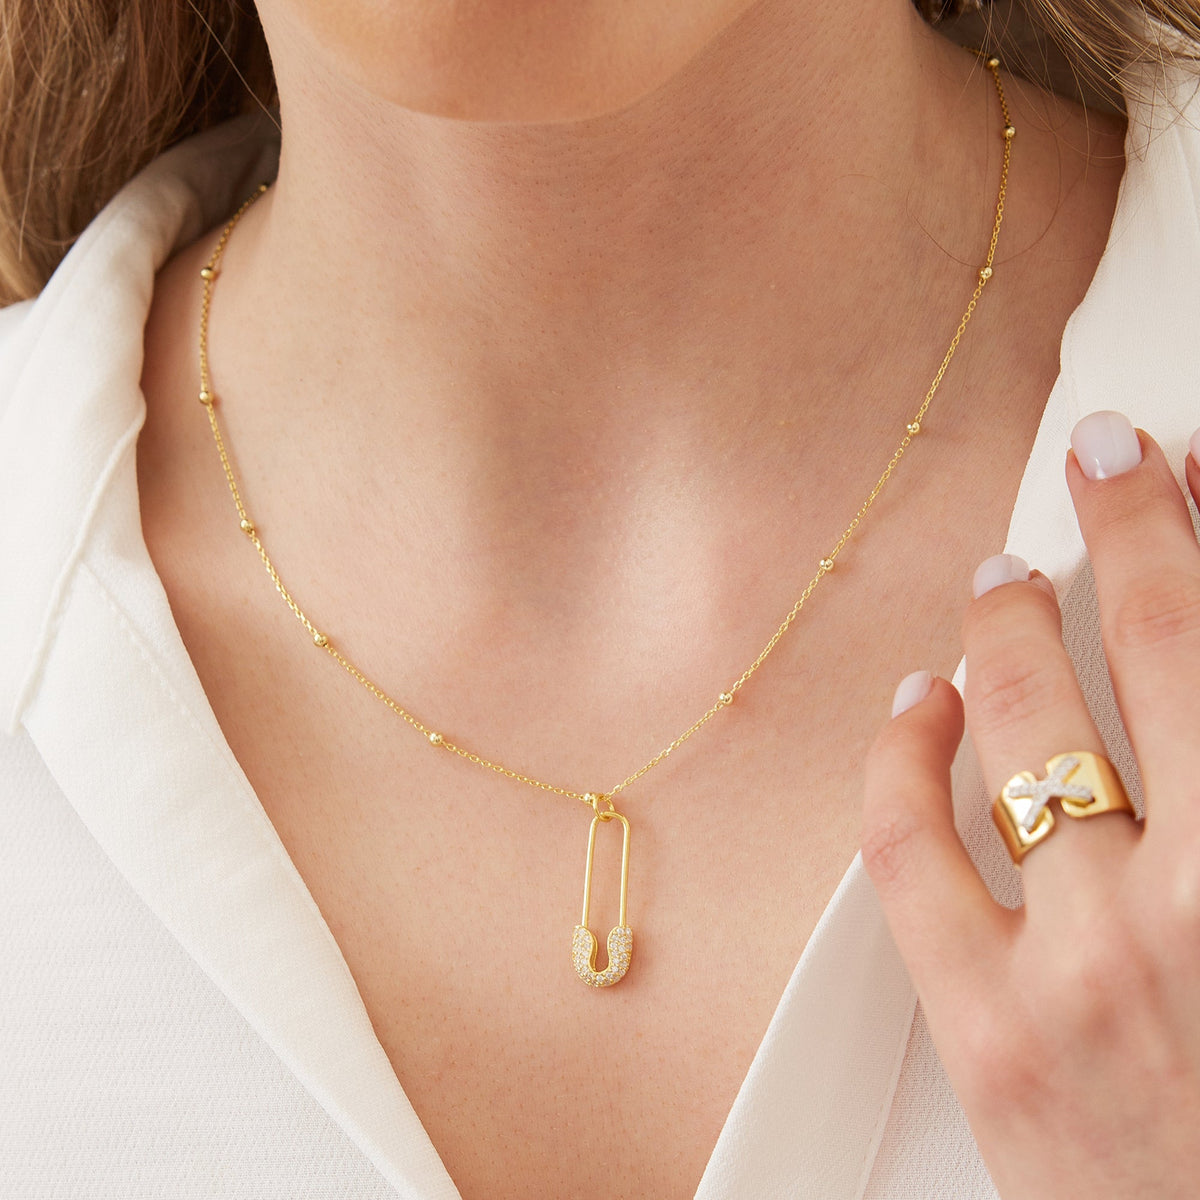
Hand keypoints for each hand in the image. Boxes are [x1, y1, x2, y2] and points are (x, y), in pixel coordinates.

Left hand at [862, 411, 1199, 1198]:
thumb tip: (1183, 684)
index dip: (1190, 530)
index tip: (1172, 464)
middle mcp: (1198, 905)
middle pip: (1148, 650)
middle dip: (1124, 534)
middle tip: (1103, 467)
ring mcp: (1084, 971)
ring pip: (1022, 731)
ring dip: (1009, 629)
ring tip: (1004, 581)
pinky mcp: (987, 1036)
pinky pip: (908, 852)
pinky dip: (900, 757)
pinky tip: (918, 703)